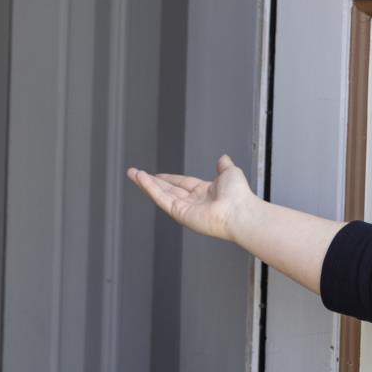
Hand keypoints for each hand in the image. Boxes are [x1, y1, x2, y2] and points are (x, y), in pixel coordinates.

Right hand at [126, 155, 256, 241]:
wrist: (239, 211)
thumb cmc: (239, 195)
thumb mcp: (230, 173)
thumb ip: (224, 166)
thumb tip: (223, 158)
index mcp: (205, 193)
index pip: (182, 184)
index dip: (169, 178)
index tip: (156, 175)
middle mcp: (193, 202)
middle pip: (168, 189)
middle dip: (151, 181)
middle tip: (136, 173)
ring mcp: (185, 209)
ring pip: (161, 194)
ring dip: (145, 184)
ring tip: (132, 174)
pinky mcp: (179, 214)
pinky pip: (162, 199)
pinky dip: (150, 189)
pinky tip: (141, 179)